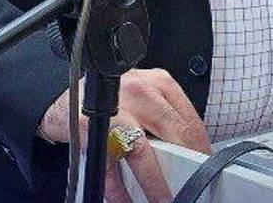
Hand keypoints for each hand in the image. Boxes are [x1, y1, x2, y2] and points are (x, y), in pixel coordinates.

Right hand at [39, 68, 211, 202]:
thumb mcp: (146, 98)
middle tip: (191, 186)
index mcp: (157, 82)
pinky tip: (125, 199)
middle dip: (184, 165)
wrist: (67, 101)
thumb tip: (195, 152)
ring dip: (153, 181)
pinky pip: (109, 164)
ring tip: (162, 198)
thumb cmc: (113, 104)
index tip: (205, 168)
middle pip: (171, 132)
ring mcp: (113, 109)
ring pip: (141, 150)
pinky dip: (118, 188)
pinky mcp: (90, 128)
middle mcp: (137, 91)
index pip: (189, 119)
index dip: (200, 149)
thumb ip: (167, 117)